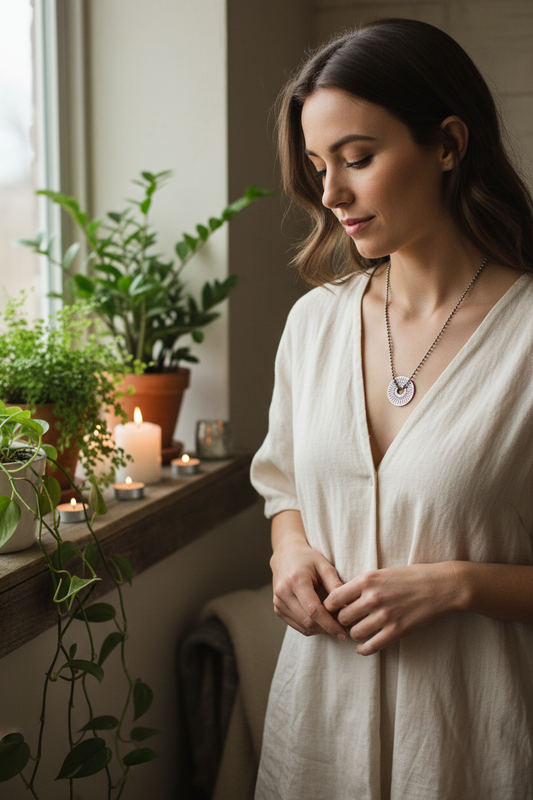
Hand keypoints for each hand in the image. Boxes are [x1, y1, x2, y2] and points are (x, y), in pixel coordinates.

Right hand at [270, 511, 346, 640]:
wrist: (286, 555)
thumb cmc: (307, 559)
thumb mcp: (324, 566)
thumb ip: (335, 585)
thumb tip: (349, 605)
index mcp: (296, 580)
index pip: (314, 610)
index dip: (330, 625)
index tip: (344, 633)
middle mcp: (283, 592)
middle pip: (308, 621)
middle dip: (327, 629)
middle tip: (343, 630)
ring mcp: (278, 602)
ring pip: (302, 626)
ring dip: (320, 630)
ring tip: (335, 626)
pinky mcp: (278, 608)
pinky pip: (297, 625)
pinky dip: (311, 628)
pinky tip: (322, 623)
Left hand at [324, 562, 460, 654]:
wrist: (439, 587)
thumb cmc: (409, 578)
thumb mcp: (381, 573)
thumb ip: (361, 586)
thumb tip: (341, 601)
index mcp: (367, 580)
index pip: (334, 598)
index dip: (331, 606)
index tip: (334, 610)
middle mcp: (373, 598)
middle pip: (342, 618)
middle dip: (343, 621)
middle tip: (349, 621)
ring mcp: (385, 616)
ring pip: (355, 633)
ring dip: (355, 634)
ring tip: (360, 630)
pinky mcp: (396, 631)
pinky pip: (370, 646)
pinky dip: (363, 649)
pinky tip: (363, 646)